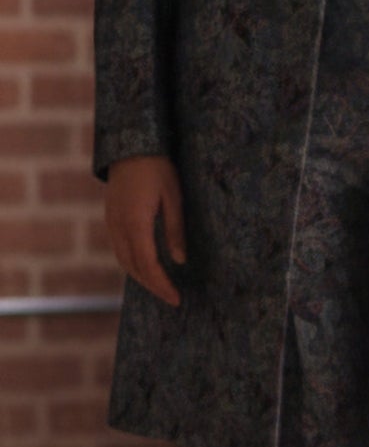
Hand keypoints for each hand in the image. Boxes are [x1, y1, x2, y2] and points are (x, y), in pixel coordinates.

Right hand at [105, 155, 184, 307]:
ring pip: (123, 260)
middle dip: (152, 286)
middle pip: (133, 267)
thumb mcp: (174, 197)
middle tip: (172, 299)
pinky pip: (120, 249)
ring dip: (141, 277)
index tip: (176, 299)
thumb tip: (180, 260)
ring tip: (161, 288)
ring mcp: (111, 223)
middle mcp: (118, 227)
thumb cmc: (157, 168)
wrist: (130, 147)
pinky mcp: (111, 219)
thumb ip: (175, 230)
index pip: (147, 264)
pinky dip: (133, 264)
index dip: (161, 284)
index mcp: (135, 223)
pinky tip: (146, 268)